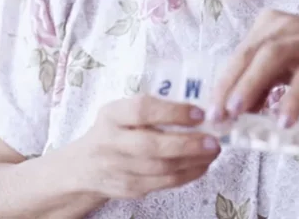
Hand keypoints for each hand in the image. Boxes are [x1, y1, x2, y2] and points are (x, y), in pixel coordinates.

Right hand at [74, 95, 220, 199]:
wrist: (84, 167)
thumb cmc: (114, 130)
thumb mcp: (121, 112)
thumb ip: (151, 108)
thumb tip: (198, 109)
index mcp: (111, 115)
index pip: (141, 111)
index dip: (172, 112)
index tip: (198, 112)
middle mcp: (111, 142)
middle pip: (151, 146)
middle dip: (187, 144)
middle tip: (214, 140)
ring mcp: (118, 169)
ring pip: (161, 169)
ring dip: (193, 161)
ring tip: (213, 151)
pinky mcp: (128, 189)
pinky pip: (163, 184)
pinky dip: (187, 175)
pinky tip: (202, 165)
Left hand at [209, 9, 298, 126]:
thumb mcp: (288, 65)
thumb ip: (263, 81)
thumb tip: (237, 109)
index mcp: (269, 24)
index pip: (239, 55)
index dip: (223, 83)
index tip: (211, 110)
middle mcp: (282, 26)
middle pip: (247, 55)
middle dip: (229, 87)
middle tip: (218, 115)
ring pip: (268, 59)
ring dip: (250, 86)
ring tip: (238, 113)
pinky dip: (290, 100)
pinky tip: (283, 122)